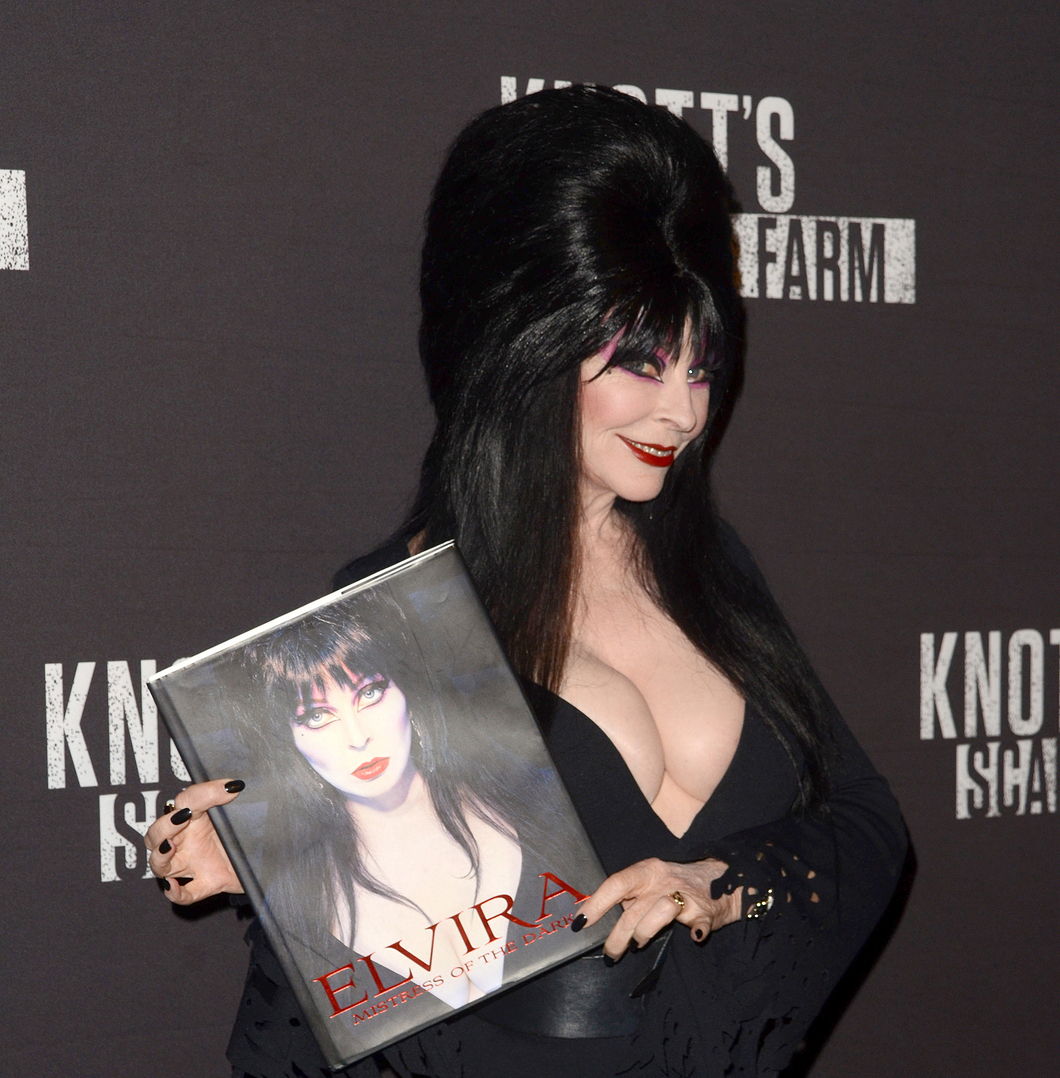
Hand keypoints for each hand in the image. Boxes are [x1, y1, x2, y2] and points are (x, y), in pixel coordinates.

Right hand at [145, 779, 244, 904]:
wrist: (266, 855)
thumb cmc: (248, 829)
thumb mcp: (241, 809)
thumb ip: (232, 798)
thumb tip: (233, 786)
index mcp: (196, 816)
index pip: (185, 800)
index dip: (197, 795)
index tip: (220, 791)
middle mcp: (189, 840)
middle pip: (157, 834)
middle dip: (163, 826)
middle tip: (181, 817)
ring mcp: (194, 864)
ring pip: (160, 864)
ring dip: (160, 855)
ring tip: (171, 846)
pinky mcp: (207, 884)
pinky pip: (184, 894)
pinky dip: (174, 892)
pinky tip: (173, 886)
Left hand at [576, 857, 741, 958]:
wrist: (723, 879)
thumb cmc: (677, 883)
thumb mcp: (651, 880)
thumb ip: (630, 895)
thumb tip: (599, 913)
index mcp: (647, 871)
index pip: (616, 883)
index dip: (597, 903)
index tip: (581, 922)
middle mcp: (664, 881)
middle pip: (633, 910)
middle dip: (617, 937)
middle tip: (609, 955)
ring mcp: (686, 895)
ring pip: (660, 913)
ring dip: (645, 934)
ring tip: (639, 944)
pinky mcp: (706, 911)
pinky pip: (699, 923)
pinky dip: (696, 932)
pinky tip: (694, 937)